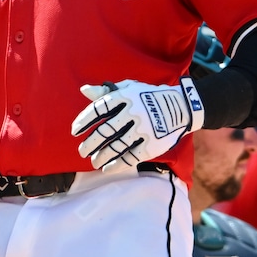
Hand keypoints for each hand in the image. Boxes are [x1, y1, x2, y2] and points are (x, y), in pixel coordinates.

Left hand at [70, 78, 204, 170]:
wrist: (182, 106)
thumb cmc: (148, 96)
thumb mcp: (129, 87)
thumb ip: (106, 91)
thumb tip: (84, 90)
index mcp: (124, 96)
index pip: (98, 109)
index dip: (84, 121)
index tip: (74, 131)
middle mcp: (133, 112)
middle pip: (105, 131)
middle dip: (90, 143)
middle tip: (81, 151)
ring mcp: (143, 129)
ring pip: (117, 146)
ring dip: (102, 156)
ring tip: (93, 162)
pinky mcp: (152, 144)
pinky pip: (131, 157)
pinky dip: (117, 165)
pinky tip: (107, 168)